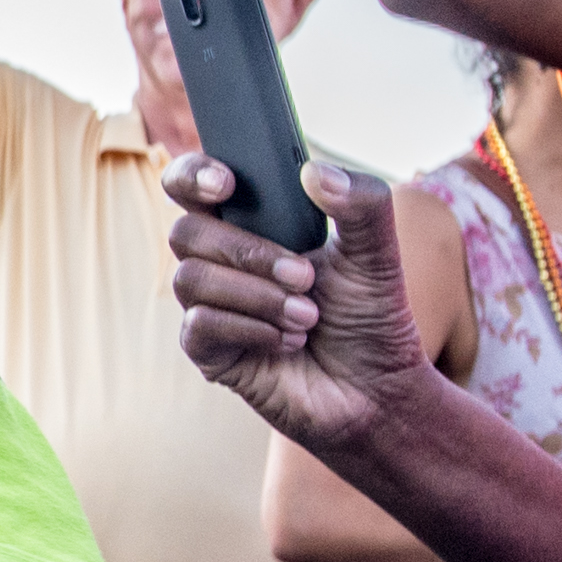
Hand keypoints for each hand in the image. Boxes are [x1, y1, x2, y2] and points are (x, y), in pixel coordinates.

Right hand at [166, 156, 437, 452]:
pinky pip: (200, 324)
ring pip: (191, 278)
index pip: (191, 185)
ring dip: (257, 296)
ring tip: (307, 317)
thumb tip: (315, 172)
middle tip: (305, 277)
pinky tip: (288, 341)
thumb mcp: (377, 255)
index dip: (193, 175)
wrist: (376, 390)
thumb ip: (361, 204)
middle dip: (247, 251)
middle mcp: (221, 262)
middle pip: (184, 231)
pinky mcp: (208, 351)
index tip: (227, 184)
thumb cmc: (369, 319)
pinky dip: (252, 329)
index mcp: (251, 225)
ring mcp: (210, 306)